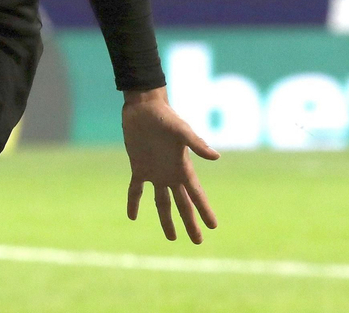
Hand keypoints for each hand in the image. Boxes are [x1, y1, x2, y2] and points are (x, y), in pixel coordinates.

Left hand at [122, 86, 218, 243]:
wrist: (144, 106)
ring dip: (166, 219)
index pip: (196, 195)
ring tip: (171, 237)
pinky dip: (134, 202)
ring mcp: (155, 172)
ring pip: (161, 202)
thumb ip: (197, 143)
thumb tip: (216, 156)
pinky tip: (133, 216)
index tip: (213, 227)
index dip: (204, 211)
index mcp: (183, 167)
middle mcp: (170, 174)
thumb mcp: (181, 130)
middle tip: (197, 242)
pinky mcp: (139, 167)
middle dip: (190, 223)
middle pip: (182, 205)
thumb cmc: (165, 116)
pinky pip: (136, 189)